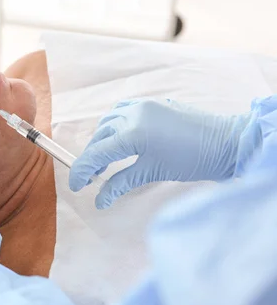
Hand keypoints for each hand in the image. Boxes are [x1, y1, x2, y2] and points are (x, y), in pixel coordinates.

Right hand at [70, 99, 252, 208]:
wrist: (227, 142)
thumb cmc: (193, 160)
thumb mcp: (152, 173)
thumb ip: (121, 183)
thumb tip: (100, 200)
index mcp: (133, 132)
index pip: (97, 152)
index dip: (83, 170)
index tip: (77, 186)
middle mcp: (134, 114)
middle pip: (100, 136)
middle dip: (92, 158)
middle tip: (91, 178)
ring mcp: (143, 105)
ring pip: (108, 121)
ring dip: (102, 140)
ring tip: (105, 160)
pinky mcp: (153, 103)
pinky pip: (122, 111)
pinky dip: (115, 125)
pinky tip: (119, 139)